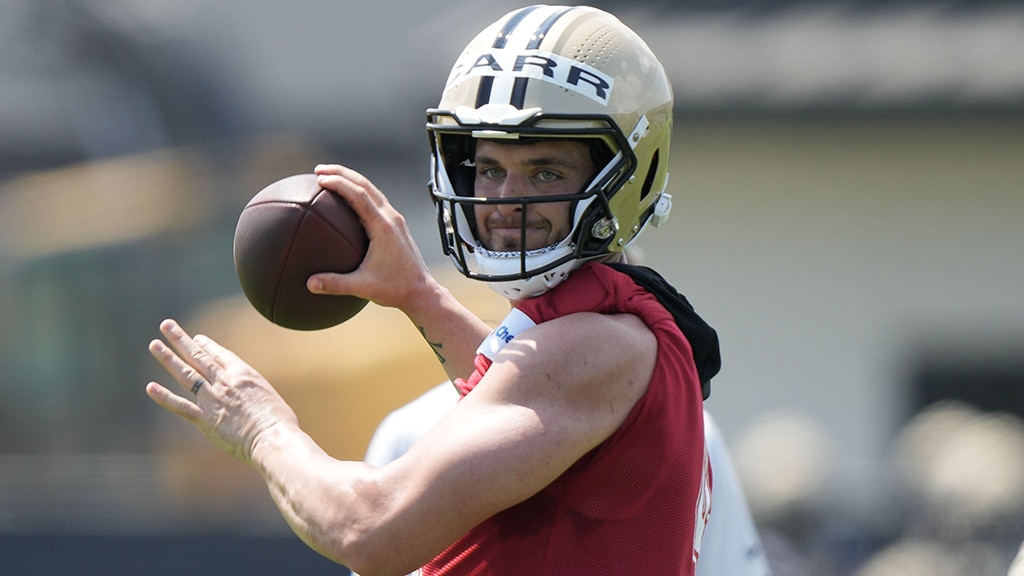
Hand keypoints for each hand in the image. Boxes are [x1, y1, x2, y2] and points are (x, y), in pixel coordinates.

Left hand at [145, 319, 297, 465]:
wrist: (273, 438)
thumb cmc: (280, 421)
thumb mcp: (269, 396)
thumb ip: (253, 392)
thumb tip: (249, 397)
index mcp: (244, 373)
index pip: (219, 354)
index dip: (206, 344)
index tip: (196, 338)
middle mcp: (225, 381)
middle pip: (198, 356)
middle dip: (181, 339)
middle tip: (167, 325)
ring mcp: (213, 399)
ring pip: (185, 374)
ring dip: (168, 358)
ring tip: (154, 345)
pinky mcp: (205, 419)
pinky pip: (180, 406)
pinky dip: (164, 397)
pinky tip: (150, 387)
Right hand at [308, 164, 439, 311]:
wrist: (421, 292)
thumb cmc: (395, 289)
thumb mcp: (363, 287)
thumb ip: (336, 284)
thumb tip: (309, 283)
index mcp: (383, 227)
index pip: (360, 195)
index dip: (339, 183)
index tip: (320, 178)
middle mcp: (391, 218)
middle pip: (365, 185)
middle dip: (341, 173)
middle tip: (318, 170)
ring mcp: (395, 220)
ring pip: (372, 190)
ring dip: (351, 180)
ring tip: (329, 177)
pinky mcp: (396, 225)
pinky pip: (376, 201)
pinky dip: (359, 193)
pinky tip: (345, 201)